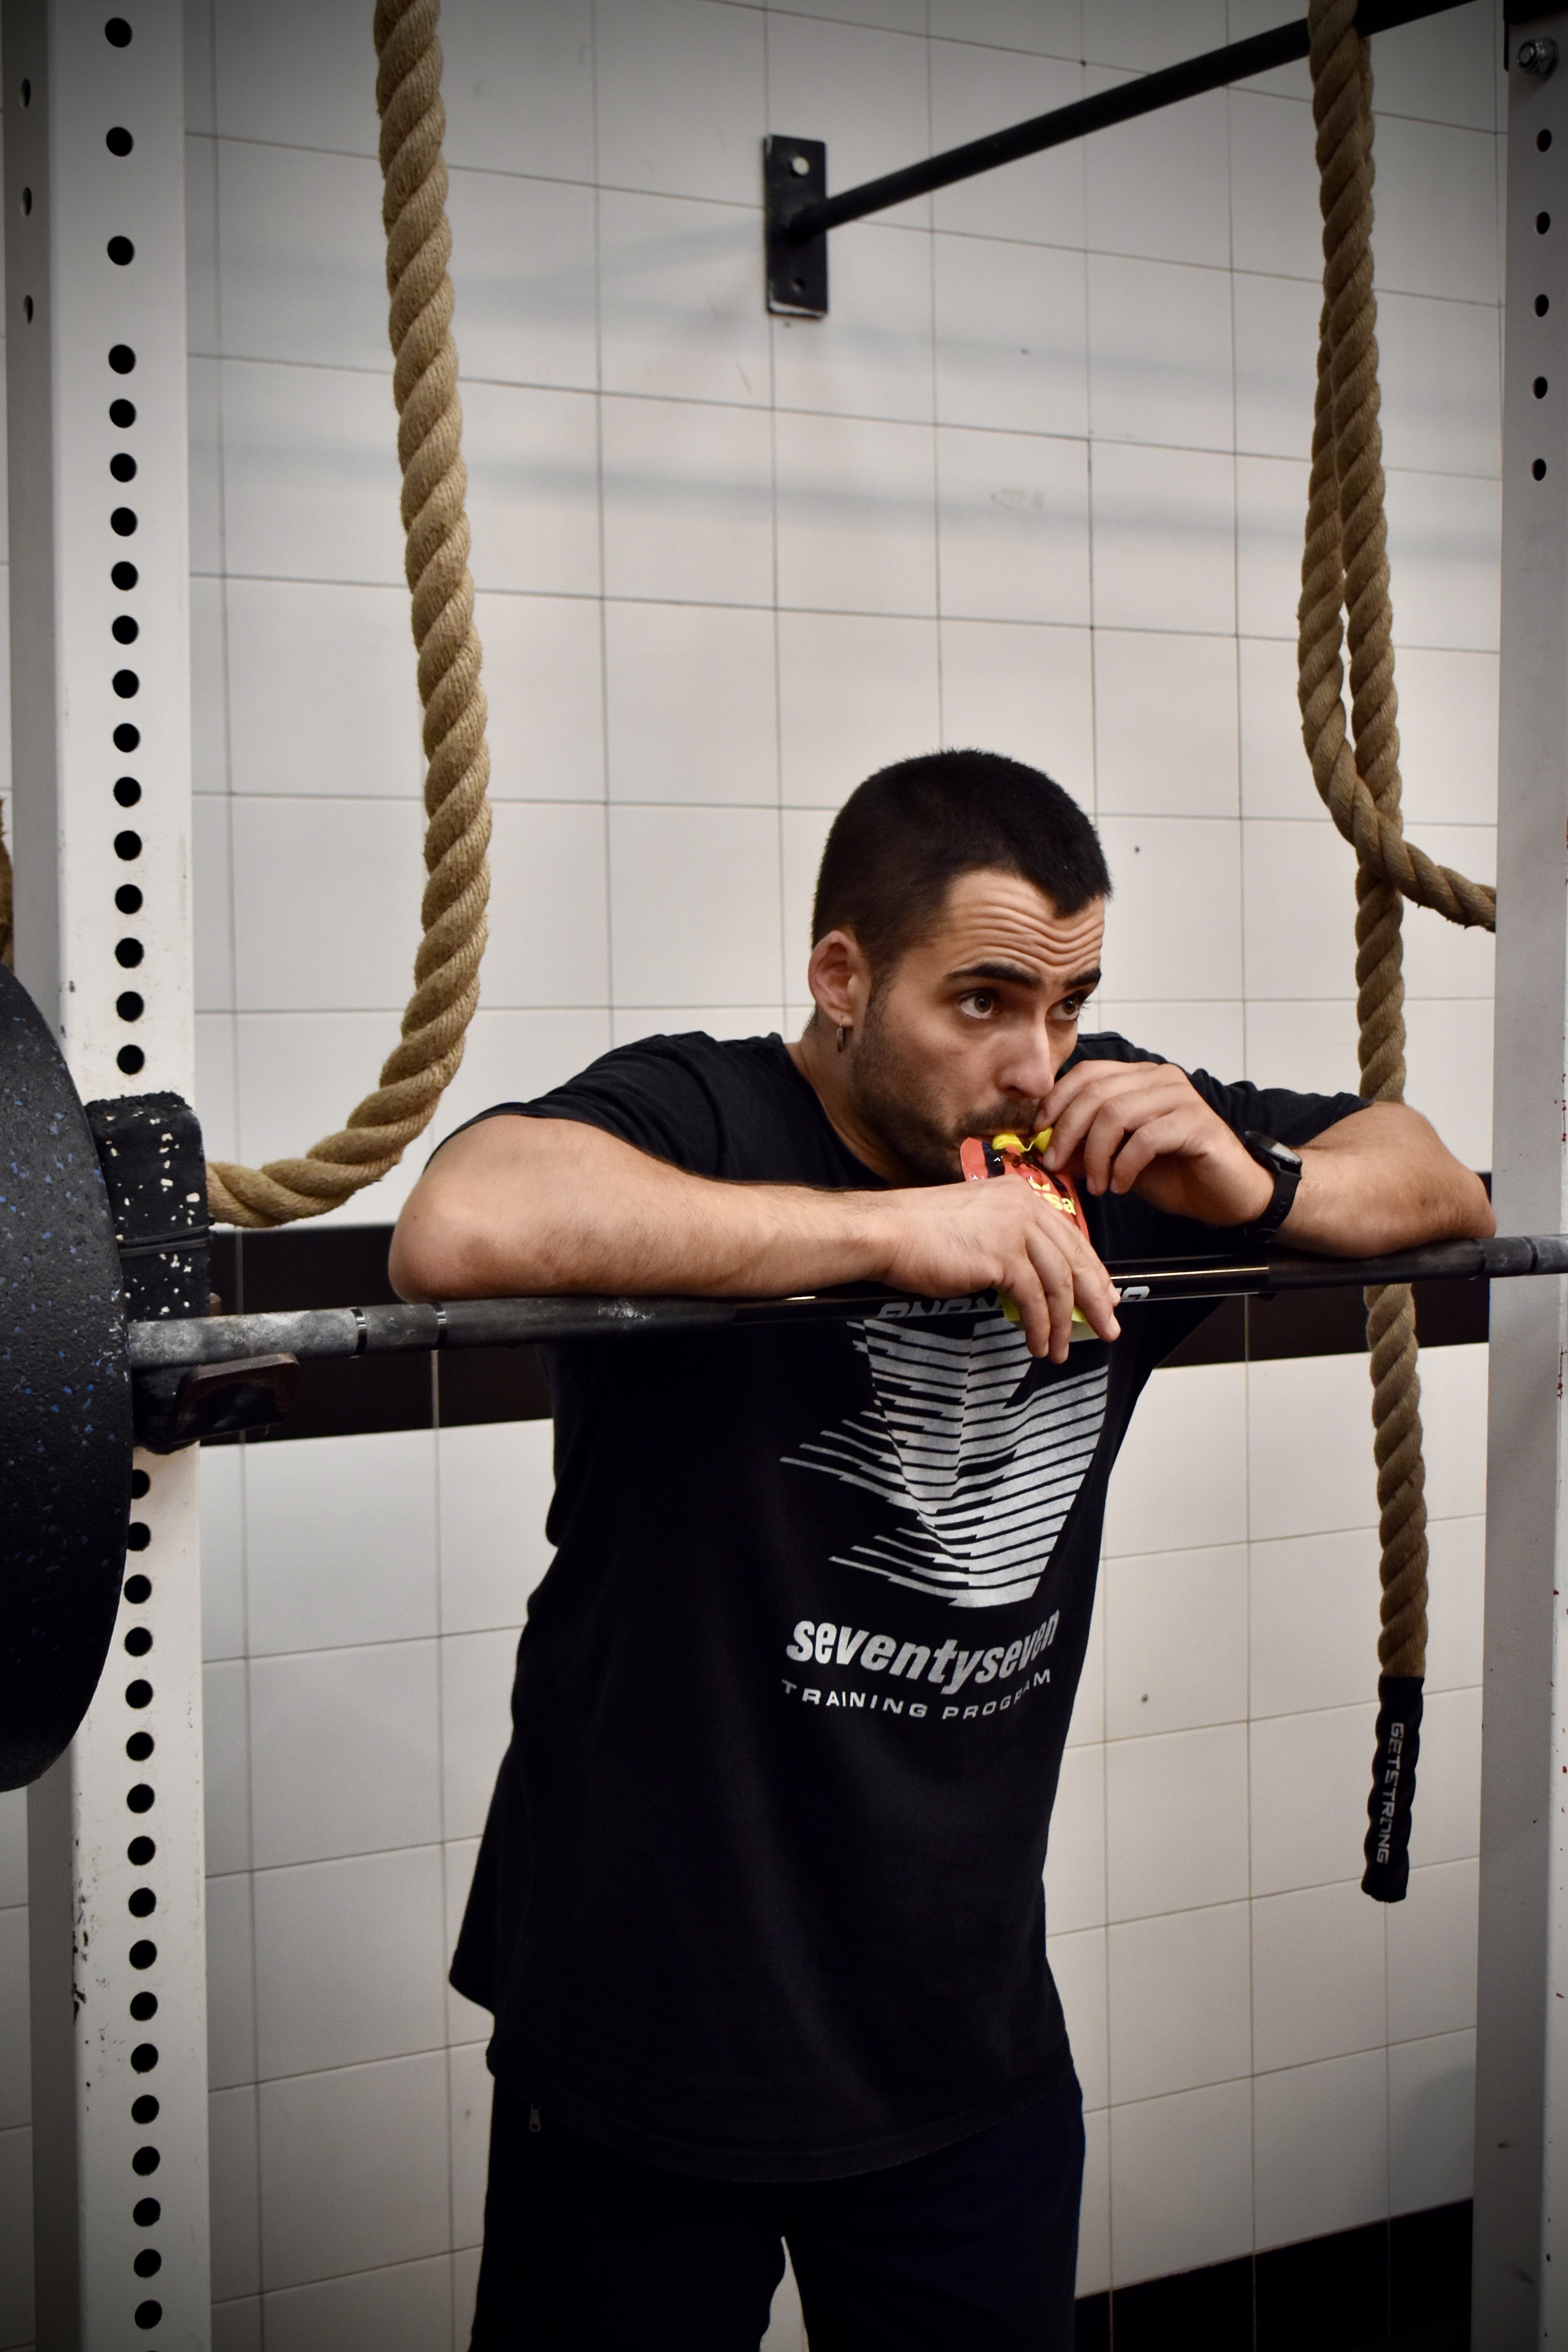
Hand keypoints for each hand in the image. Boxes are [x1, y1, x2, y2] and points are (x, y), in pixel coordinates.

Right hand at [868, 1176, 1122, 1363]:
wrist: (886, 1232)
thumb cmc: (919, 1233)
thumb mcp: (977, 1228)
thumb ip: (1009, 1245)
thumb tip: (1034, 1283)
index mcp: (1018, 1195)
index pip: (1069, 1236)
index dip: (1092, 1270)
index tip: (1104, 1296)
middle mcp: (1023, 1206)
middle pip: (1075, 1258)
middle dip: (1095, 1299)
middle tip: (1107, 1327)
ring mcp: (1014, 1229)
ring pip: (1059, 1282)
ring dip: (1065, 1323)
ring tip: (1062, 1350)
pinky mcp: (1001, 1256)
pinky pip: (1034, 1299)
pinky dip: (1040, 1327)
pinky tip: (1038, 1343)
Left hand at [1040, 1060, 1273, 1226]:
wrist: (1226, 1196)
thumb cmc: (1175, 1174)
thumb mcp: (1118, 1160)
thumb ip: (1087, 1147)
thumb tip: (1046, 1147)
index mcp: (1140, 1078)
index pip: (1088, 1073)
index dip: (1057, 1100)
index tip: (1039, 1133)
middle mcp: (1160, 1079)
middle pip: (1096, 1092)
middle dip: (1067, 1131)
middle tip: (1055, 1164)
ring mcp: (1181, 1098)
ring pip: (1116, 1113)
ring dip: (1095, 1154)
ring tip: (1096, 1184)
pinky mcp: (1197, 1123)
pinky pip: (1145, 1138)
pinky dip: (1125, 1165)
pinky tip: (1121, 1185)